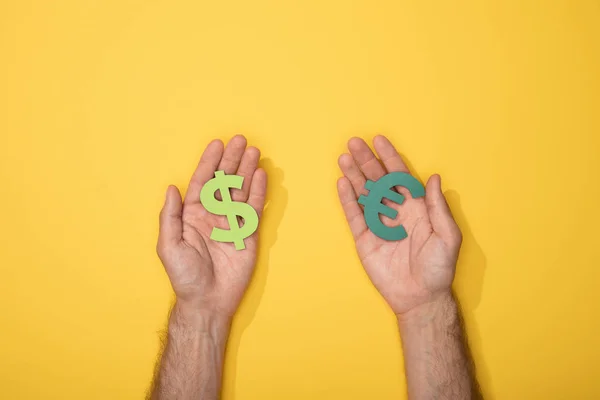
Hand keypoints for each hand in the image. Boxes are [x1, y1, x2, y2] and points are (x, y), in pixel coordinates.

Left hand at [157, 135, 266, 318]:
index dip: (209, 163)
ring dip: (247, 171)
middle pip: (224, 181)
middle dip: (231, 160)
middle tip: (240, 140)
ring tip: (254, 151)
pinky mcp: (248, 234)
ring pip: (240, 190)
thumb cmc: (185, 276)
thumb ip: (170, 216)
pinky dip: (258, 192)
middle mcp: (213, 214)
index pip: (202, 182)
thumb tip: (171, 188)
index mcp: (192, 214)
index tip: (217, 144)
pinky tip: (261, 175)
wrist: (208, 301)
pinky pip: (254, 209)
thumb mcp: (169, 246)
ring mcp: (231, 223)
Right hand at [337, 136, 461, 316]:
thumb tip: (434, 178)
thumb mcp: (447, 236)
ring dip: (354, 175)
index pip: (400, 177)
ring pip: (364, 194)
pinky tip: (342, 183)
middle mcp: (395, 211)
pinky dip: (348, 200)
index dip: (390, 158)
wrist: (420, 297)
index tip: (380, 140)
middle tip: (354, 143)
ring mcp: (379, 224)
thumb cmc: (439, 268)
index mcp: (416, 207)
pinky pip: (354, 216)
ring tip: (344, 157)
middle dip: (366, 161)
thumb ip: (438, 207)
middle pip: (378, 180)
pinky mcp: (365, 239)